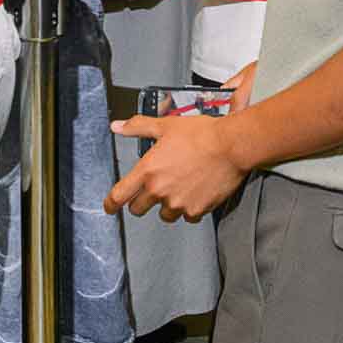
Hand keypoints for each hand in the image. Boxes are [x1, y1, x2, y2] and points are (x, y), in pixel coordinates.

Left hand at [105, 111, 244, 220]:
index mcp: (148, 170)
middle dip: (142, 201)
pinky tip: (196, 193)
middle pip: (138, 209)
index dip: (111, 203)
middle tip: (153, 190)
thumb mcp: (166, 126)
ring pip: (164, 214)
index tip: (110, 207)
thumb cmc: (202, 135)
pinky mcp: (197, 210)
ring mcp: (178, 203)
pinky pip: (187, 217)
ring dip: (167, 205)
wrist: (232, 146)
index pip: (119, 196)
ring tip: (180, 188)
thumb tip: (118, 126)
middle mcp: (160, 190)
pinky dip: (189, 208)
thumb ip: (138, 127)